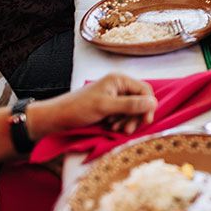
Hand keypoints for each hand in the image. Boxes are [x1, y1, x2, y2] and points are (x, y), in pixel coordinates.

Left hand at [27, 73, 156, 138]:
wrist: (57, 118)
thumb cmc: (78, 109)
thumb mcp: (105, 107)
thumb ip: (130, 105)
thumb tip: (153, 103)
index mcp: (119, 80)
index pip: (145, 90)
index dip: (148, 106)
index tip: (146, 121)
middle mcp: (118, 85)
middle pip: (140, 100)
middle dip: (135, 116)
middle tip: (127, 130)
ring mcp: (114, 96)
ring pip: (132, 109)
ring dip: (127, 121)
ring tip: (116, 130)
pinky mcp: (109, 106)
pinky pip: (123, 114)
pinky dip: (120, 122)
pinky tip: (111, 128)